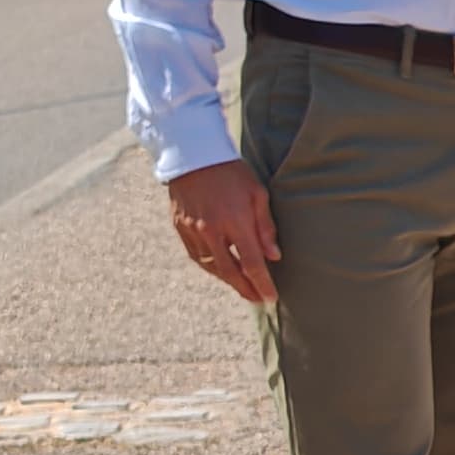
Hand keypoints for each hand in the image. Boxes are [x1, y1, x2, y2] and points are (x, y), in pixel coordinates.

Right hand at [166, 159, 280, 303]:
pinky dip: (210, 267)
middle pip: (230, 271)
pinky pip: (196, 256)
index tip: (271, 297)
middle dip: (245, 289)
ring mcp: (193, 230)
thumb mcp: (257, 193)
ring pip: (212, 266)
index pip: (252, 263)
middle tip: (257, 299)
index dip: (262, 284)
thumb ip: (265, 227)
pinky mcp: (180, 227)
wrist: (193, 155)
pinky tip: (220, 270)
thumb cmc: (231, 172)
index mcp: (235, 222)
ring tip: (242, 287)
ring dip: (227, 280)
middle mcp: (211, 231)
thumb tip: (274, 256)